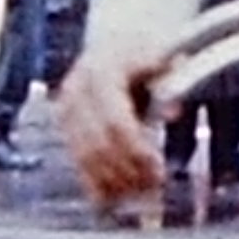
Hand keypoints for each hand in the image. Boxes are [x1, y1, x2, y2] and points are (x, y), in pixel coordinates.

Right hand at [57, 46, 171, 208]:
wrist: (116, 40)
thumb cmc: (147, 53)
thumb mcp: (164, 57)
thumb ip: (172, 81)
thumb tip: (173, 112)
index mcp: (100, 72)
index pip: (115, 123)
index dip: (137, 151)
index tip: (159, 171)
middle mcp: (75, 91)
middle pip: (97, 145)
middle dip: (127, 171)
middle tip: (155, 187)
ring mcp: (65, 110)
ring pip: (84, 158)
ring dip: (114, 182)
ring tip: (143, 193)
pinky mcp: (64, 127)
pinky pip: (76, 163)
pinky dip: (96, 184)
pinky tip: (119, 198)